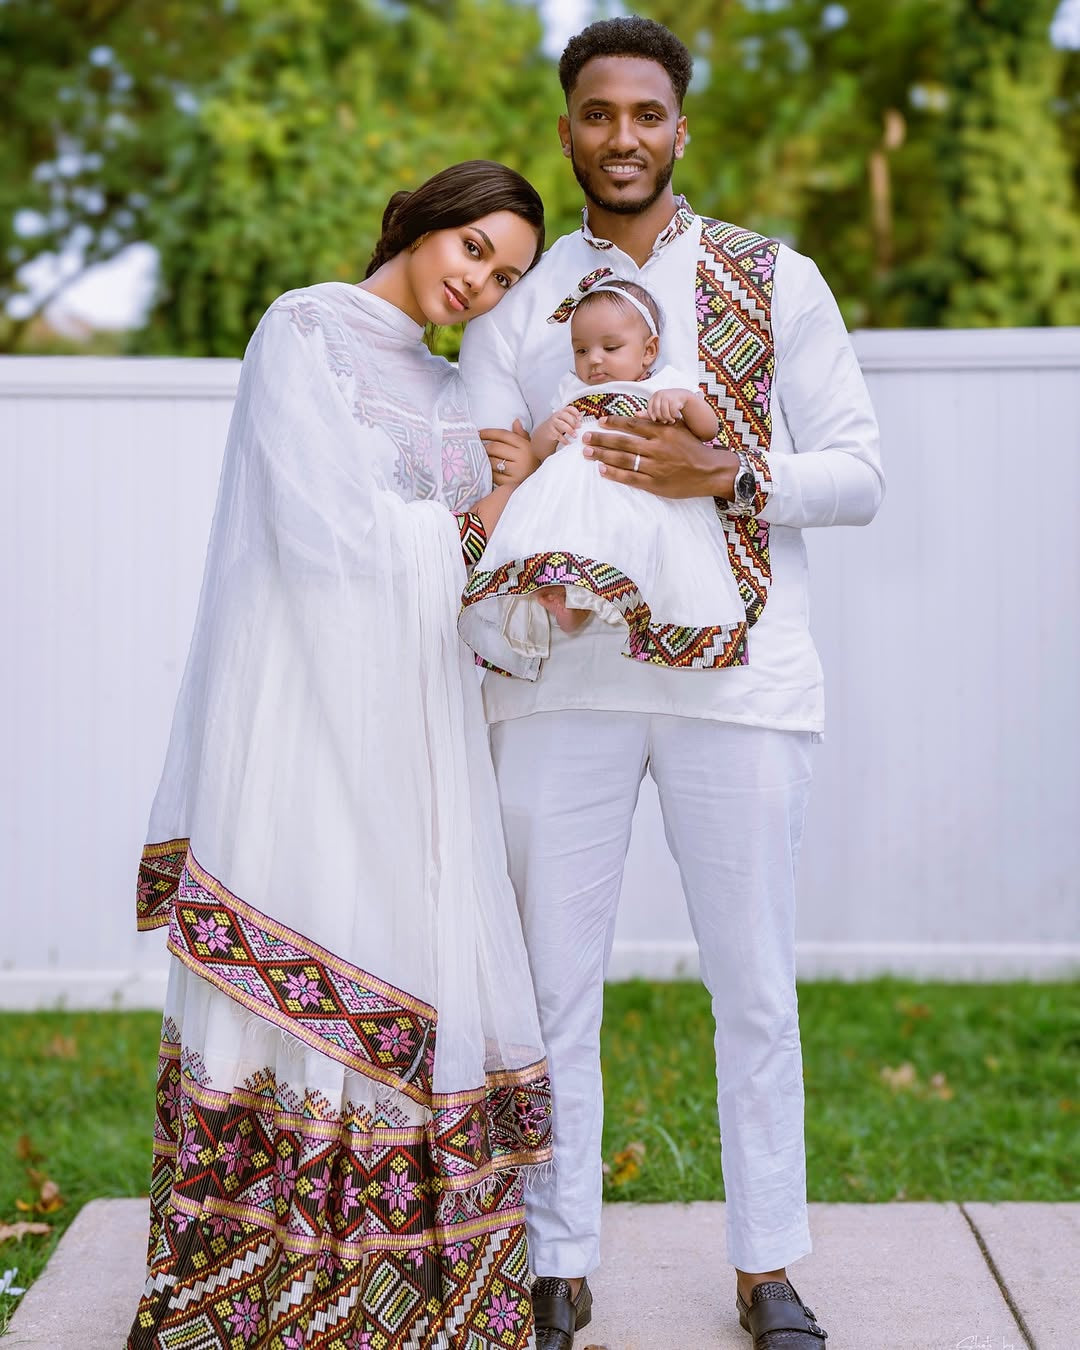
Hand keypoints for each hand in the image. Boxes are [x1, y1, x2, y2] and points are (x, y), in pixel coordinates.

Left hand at [481, 418, 541, 487]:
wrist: (540, 483)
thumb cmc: (531, 462)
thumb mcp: (529, 447)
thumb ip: (521, 435)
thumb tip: (515, 421)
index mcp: (525, 445)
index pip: (502, 434)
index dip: (488, 432)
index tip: (477, 433)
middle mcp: (522, 457)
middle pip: (495, 447)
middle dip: (484, 447)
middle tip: (478, 448)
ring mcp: (516, 471)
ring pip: (492, 462)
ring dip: (485, 460)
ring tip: (482, 459)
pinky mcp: (510, 483)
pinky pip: (493, 476)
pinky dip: (489, 472)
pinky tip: (488, 471)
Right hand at [550, 405, 581, 444]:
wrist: (547, 431)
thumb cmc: (559, 425)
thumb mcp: (566, 421)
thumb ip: (573, 420)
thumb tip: (581, 424)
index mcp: (563, 411)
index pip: (569, 408)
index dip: (575, 412)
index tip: (580, 418)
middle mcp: (557, 415)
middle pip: (564, 415)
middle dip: (573, 421)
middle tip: (579, 427)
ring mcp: (553, 422)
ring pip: (561, 424)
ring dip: (569, 430)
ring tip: (575, 435)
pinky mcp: (551, 431)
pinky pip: (558, 435)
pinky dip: (564, 439)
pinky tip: (568, 442)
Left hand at [583, 415, 739, 498]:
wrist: (710, 471)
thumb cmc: (693, 448)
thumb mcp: (679, 429)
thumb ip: (658, 422)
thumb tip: (638, 416)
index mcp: (662, 432)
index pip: (632, 425)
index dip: (614, 423)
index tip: (599, 422)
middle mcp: (656, 448)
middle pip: (622, 442)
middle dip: (601, 439)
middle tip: (584, 438)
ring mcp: (655, 467)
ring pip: (624, 460)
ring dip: (603, 456)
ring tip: (588, 453)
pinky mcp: (655, 484)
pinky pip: (631, 478)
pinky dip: (615, 474)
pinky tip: (602, 470)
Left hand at [647, 388, 689, 424]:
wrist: (683, 396)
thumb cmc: (668, 404)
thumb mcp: (658, 407)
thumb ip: (648, 412)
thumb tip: (635, 414)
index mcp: (654, 396)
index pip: (650, 409)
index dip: (652, 416)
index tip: (656, 420)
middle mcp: (660, 394)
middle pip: (657, 412)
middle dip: (662, 419)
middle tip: (667, 422)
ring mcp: (667, 396)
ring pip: (665, 413)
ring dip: (669, 419)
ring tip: (672, 420)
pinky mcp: (675, 399)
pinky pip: (673, 412)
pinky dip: (675, 416)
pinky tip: (677, 416)